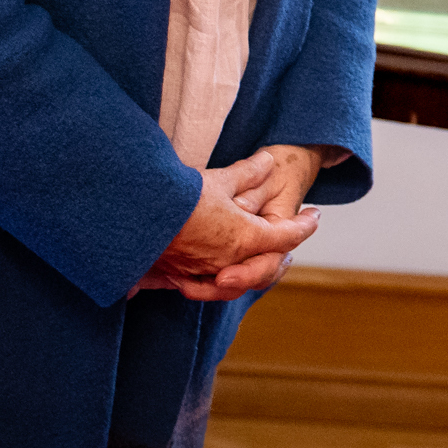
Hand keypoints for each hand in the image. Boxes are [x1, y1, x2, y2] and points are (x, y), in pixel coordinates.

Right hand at [134, 147, 320, 300]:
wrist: (132, 215)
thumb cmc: (179, 196)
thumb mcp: (219, 179)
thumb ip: (248, 172)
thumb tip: (268, 161)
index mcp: (244, 238)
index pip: (287, 235)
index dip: (306, 225)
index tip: (316, 215)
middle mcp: (227, 262)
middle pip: (266, 263)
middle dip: (283, 251)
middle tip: (292, 237)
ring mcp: (202, 273)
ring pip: (238, 280)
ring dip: (253, 268)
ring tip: (259, 253)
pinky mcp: (178, 277)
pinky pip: (204, 286)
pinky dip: (216, 280)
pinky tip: (216, 271)